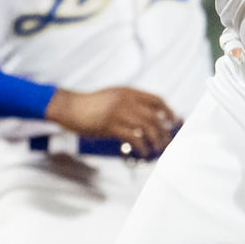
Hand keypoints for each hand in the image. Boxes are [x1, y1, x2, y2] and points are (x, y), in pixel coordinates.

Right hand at [47, 86, 178, 156]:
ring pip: (147, 127)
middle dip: (164, 130)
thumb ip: (130, 104)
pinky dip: (142, 146)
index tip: (174, 121)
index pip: (156, 100)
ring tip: (158, 148)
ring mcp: (119, 113)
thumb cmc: (91, 105)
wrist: (71, 107)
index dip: (168, 111)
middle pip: (154, 116)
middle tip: (167, 141)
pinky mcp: (111, 126)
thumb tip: (147, 119)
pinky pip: (133, 137)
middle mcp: (126, 100)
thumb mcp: (113, 97)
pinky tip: (144, 151)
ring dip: (156, 140)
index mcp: (128, 92)